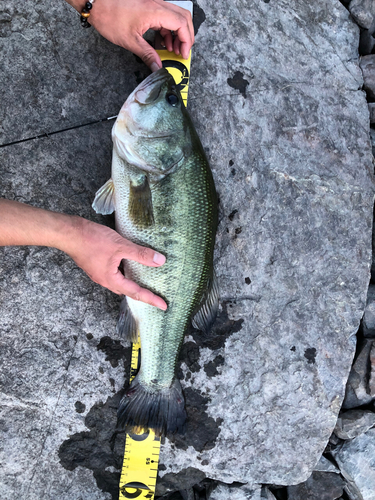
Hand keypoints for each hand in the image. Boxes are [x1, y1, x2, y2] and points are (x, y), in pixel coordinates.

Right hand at [0, 199, 167, 309]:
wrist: (68, 232)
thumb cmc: (92, 240)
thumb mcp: (121, 246)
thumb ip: (140, 254)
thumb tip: (160, 261)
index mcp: (111, 280)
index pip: (136, 292)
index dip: (151, 299)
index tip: (164, 306)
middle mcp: (105, 280)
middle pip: (127, 291)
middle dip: (142, 294)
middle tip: (157, 295)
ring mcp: (99, 273)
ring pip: (120, 282)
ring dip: (133, 283)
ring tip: (146, 281)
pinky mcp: (96, 264)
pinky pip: (114, 273)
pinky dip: (125, 272)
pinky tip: (129, 265)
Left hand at [76, 0, 194, 70]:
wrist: (97, 3)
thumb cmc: (110, 17)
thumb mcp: (130, 41)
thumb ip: (148, 55)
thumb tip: (158, 68)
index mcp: (155, 11)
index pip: (181, 24)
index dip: (186, 41)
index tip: (183, 54)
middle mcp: (157, 4)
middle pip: (183, 17)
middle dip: (186, 36)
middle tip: (183, 52)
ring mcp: (154, 4)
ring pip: (176, 17)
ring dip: (177, 34)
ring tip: (172, 50)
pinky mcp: (149, 6)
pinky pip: (165, 17)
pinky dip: (168, 30)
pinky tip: (163, 43)